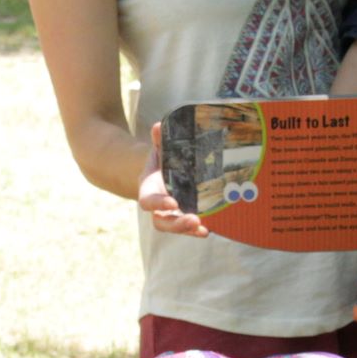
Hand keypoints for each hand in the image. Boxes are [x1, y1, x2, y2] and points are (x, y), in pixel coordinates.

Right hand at [136, 121, 211, 237]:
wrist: (163, 172)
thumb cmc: (162, 160)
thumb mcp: (160, 149)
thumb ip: (159, 140)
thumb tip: (159, 125)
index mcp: (148, 190)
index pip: (148, 201)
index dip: (159, 203)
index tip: (173, 202)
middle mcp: (157, 206)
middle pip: (161, 221)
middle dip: (176, 223)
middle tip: (193, 219)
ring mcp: (170, 215)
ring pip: (173, 227)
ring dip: (187, 229)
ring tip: (202, 227)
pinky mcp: (182, 217)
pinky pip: (187, 228)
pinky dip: (196, 231)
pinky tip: (208, 230)